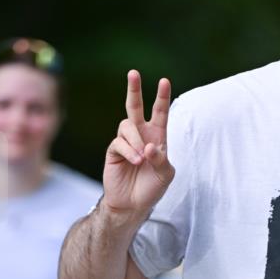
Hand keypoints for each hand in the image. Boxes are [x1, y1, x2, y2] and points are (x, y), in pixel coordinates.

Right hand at [103, 70, 174, 217]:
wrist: (133, 205)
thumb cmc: (151, 188)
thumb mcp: (165, 175)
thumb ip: (161, 159)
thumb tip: (150, 145)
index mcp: (157, 136)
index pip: (159, 112)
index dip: (162, 97)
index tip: (164, 81)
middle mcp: (140, 135)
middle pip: (134, 106)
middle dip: (134, 89)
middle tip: (133, 73)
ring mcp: (126, 142)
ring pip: (127, 125)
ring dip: (136, 140)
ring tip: (141, 158)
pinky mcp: (114, 151)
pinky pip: (119, 142)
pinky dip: (129, 150)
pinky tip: (135, 161)